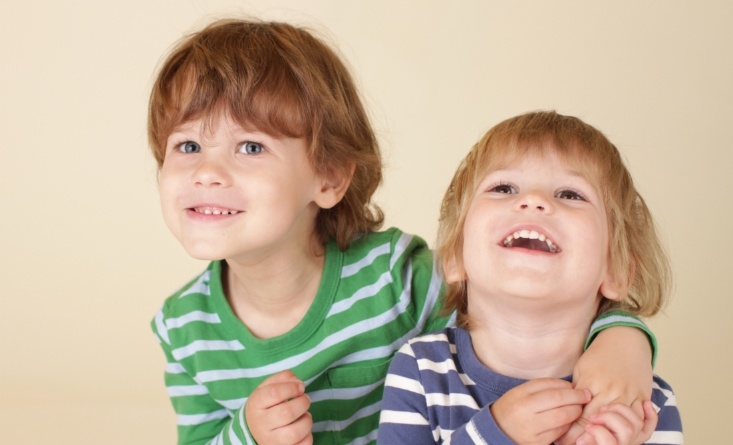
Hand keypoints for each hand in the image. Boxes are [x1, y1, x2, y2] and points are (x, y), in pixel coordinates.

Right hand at [245, 370, 312, 444]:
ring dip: (306, 420)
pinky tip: (302, 430)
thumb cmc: (267, 405)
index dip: (292, 387)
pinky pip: (303, 444)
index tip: (300, 387)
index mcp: (255, 404)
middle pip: (287, 413)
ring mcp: (270, 441)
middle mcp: (260, 425)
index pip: (274, 393)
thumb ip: (284, 378)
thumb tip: (299, 383)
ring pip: (295, 433)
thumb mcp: (268, 387)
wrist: (254, 430)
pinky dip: (308, 436)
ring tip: (304, 416)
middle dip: (303, 403)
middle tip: (304, 400)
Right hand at [490, 378, 590, 444]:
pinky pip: (559, 433)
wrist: (498, 429)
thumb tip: (570, 386)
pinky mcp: (537, 443)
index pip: (553, 390)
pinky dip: (566, 426)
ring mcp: (532, 430)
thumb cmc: (514, 406)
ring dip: (574, 413)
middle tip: (584, 398)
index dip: (571, 390)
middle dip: (577, 401)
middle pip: (560, 405)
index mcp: (521, 397)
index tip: (581, 388)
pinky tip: (566, 421)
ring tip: (576, 409)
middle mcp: (526, 414)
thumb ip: (543, 386)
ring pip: (563, 420)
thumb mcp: (521, 391)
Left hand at [557, 326, 652, 443]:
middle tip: (577, 444)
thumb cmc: (599, 356)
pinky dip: (632, 428)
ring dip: (610, 434)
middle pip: (599, 422)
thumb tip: (566, 412)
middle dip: (587, 436)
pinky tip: (621, 433)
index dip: (573, 431)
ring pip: (622, 424)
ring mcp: (629, 394)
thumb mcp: (582, 370)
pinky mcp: (642, 395)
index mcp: (593, 384)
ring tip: (597, 440)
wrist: (625, 340)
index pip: (581, 415)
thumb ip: (577, 391)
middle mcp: (612, 390)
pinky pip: (640, 418)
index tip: (563, 439)